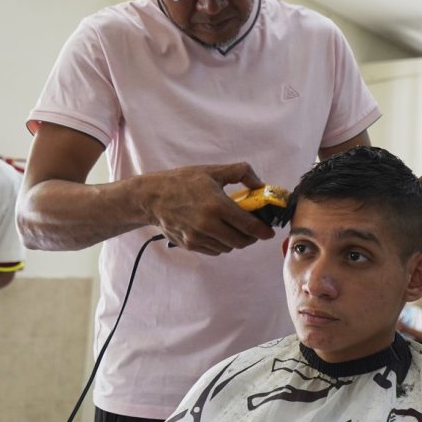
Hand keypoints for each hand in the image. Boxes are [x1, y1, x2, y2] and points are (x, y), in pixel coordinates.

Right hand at [144, 163, 275, 254]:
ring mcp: (198, 237)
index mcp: (217, 205)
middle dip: (251, 237)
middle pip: (241, 241)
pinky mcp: (190, 245)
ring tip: (233, 228)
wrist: (152, 198)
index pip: (249, 225)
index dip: (263, 231)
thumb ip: (240, 172)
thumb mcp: (212, 171)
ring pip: (228, 247)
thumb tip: (260, 183)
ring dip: (235, 240)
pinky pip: (215, 250)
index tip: (269, 232)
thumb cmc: (182, 182)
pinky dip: (221, 244)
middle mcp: (208, 224)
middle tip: (252, 229)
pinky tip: (218, 231)